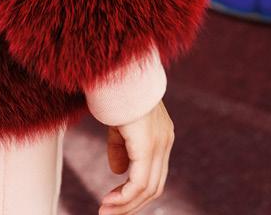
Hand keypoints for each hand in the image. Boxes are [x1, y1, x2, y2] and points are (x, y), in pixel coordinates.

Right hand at [99, 100, 174, 214]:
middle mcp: (165, 140)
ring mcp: (159, 143)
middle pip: (154, 186)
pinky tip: (108, 201)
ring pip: (148, 188)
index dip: (134, 192)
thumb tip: (118, 172)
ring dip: (125, 205)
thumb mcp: (119, 124)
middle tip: (108, 214)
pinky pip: (140, 182)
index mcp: (161, 134)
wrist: (118, 69)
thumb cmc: (116, 91)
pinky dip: (124, 197)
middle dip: (130, 205)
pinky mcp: (148, 144)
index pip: (154, 174)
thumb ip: (121, 147)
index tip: (113, 201)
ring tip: (105, 212)